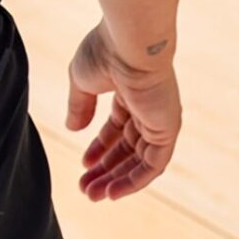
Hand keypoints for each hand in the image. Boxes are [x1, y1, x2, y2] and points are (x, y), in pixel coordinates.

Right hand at [66, 22, 181, 201]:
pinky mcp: (166, 130)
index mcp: (129, 92)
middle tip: (85, 188)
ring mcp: (158, 120)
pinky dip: (135, 180)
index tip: (84, 163)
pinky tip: (113, 192)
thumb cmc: (104, 52)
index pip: (117, 128)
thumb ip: (79, 105)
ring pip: (139, 161)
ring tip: (92, 195)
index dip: (100, 148)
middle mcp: (147, 109)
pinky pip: (153, 165)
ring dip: (117, 180)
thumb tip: (72, 128)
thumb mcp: (81, 80)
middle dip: (105, 169)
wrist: (129, 43)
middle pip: (127, 148)